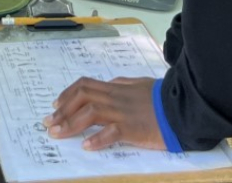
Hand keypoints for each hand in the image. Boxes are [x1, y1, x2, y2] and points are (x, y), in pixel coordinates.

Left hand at [44, 76, 166, 150]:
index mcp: (116, 88)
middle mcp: (116, 98)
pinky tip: (86, 146)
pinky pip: (112, 132)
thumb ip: (122, 84)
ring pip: (91, 113)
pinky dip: (97, 139)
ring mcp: (124, 112)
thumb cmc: (162, 98)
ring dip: (71, 124)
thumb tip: (109, 84)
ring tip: (58, 134)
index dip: (67, 94)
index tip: (55, 105)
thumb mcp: (139, 85)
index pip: (85, 85)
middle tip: (49, 123)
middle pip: (82, 97)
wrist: (183, 107)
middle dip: (62, 110)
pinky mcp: (134, 128)